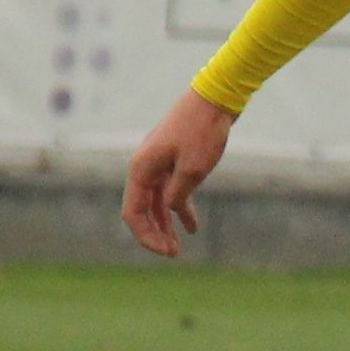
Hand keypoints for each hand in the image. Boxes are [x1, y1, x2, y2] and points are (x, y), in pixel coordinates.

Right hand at [121, 88, 233, 257]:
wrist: (216, 97)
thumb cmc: (203, 130)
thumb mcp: (193, 169)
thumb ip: (176, 195)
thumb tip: (168, 209)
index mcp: (141, 169)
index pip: (133, 213)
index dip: (146, 236)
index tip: (168, 251)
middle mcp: (145, 166)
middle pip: (141, 209)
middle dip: (154, 233)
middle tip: (174, 253)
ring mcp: (159, 161)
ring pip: (156, 201)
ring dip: (164, 224)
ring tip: (178, 245)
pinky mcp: (174, 158)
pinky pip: (170, 190)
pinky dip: (179, 208)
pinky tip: (192, 227)